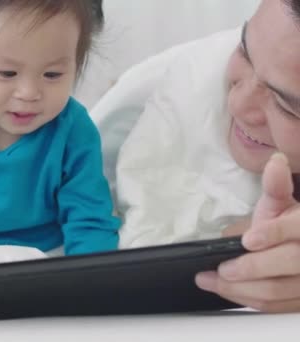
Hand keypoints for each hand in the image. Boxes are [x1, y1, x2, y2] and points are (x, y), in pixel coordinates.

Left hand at [196, 153, 299, 311]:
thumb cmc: (290, 223)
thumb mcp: (282, 202)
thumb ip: (275, 186)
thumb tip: (274, 164)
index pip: (296, 230)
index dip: (272, 234)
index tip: (247, 239)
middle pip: (287, 263)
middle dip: (249, 269)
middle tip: (219, 269)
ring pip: (279, 291)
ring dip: (240, 289)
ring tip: (210, 281)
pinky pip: (275, 306)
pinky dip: (248, 300)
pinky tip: (226, 291)